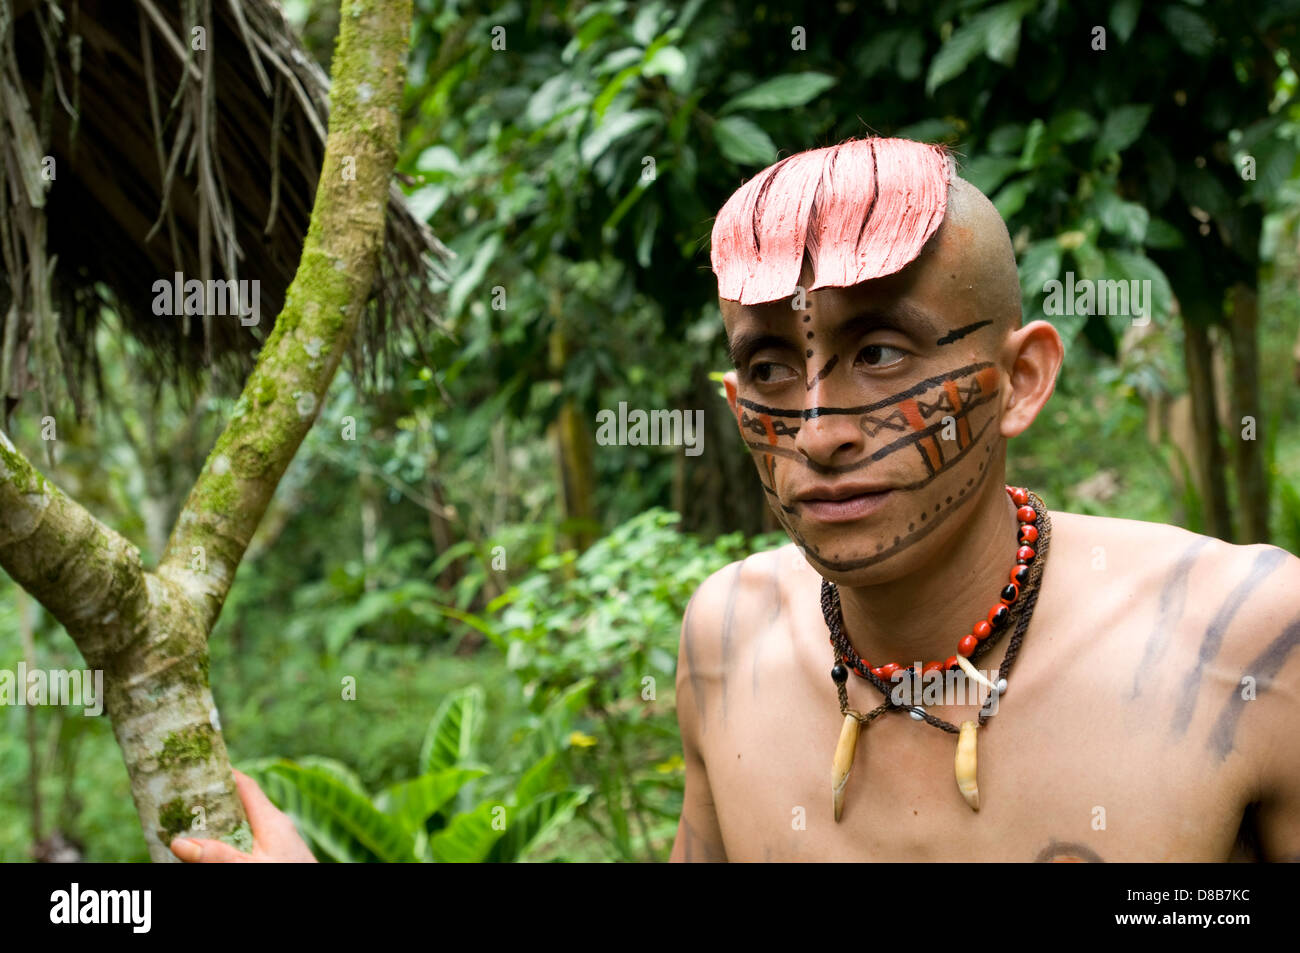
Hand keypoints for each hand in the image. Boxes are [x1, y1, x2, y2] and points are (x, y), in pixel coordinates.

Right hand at [170, 769, 316, 862]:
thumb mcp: (248, 867)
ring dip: (220, 827)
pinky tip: (214, 852)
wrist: (317, 894)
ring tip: (189, 828)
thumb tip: (179, 843)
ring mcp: (278, 841)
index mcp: (271, 818)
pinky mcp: (278, 855)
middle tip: (181, 804)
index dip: (222, 775)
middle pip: (241, 806)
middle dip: (213, 805)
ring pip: (244, 826)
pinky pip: (250, 841)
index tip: (196, 770)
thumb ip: (217, 856)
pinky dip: (230, 842)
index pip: (245, 785)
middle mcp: (275, 825)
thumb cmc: (287, 873)